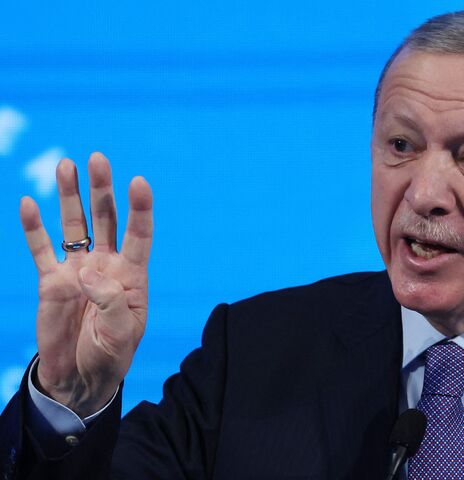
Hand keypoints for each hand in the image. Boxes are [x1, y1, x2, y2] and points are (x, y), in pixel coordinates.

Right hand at [20, 152, 152, 416]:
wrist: (80, 377)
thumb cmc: (109, 355)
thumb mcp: (120, 334)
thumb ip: (110, 300)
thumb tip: (87, 272)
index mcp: (131, 277)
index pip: (139, 235)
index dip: (140, 209)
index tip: (139, 181)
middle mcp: (106, 266)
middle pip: (105, 220)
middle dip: (102, 190)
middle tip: (98, 159)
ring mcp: (77, 270)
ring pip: (74, 226)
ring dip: (70, 197)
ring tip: (66, 165)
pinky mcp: (51, 281)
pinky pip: (41, 249)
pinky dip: (34, 228)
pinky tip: (30, 204)